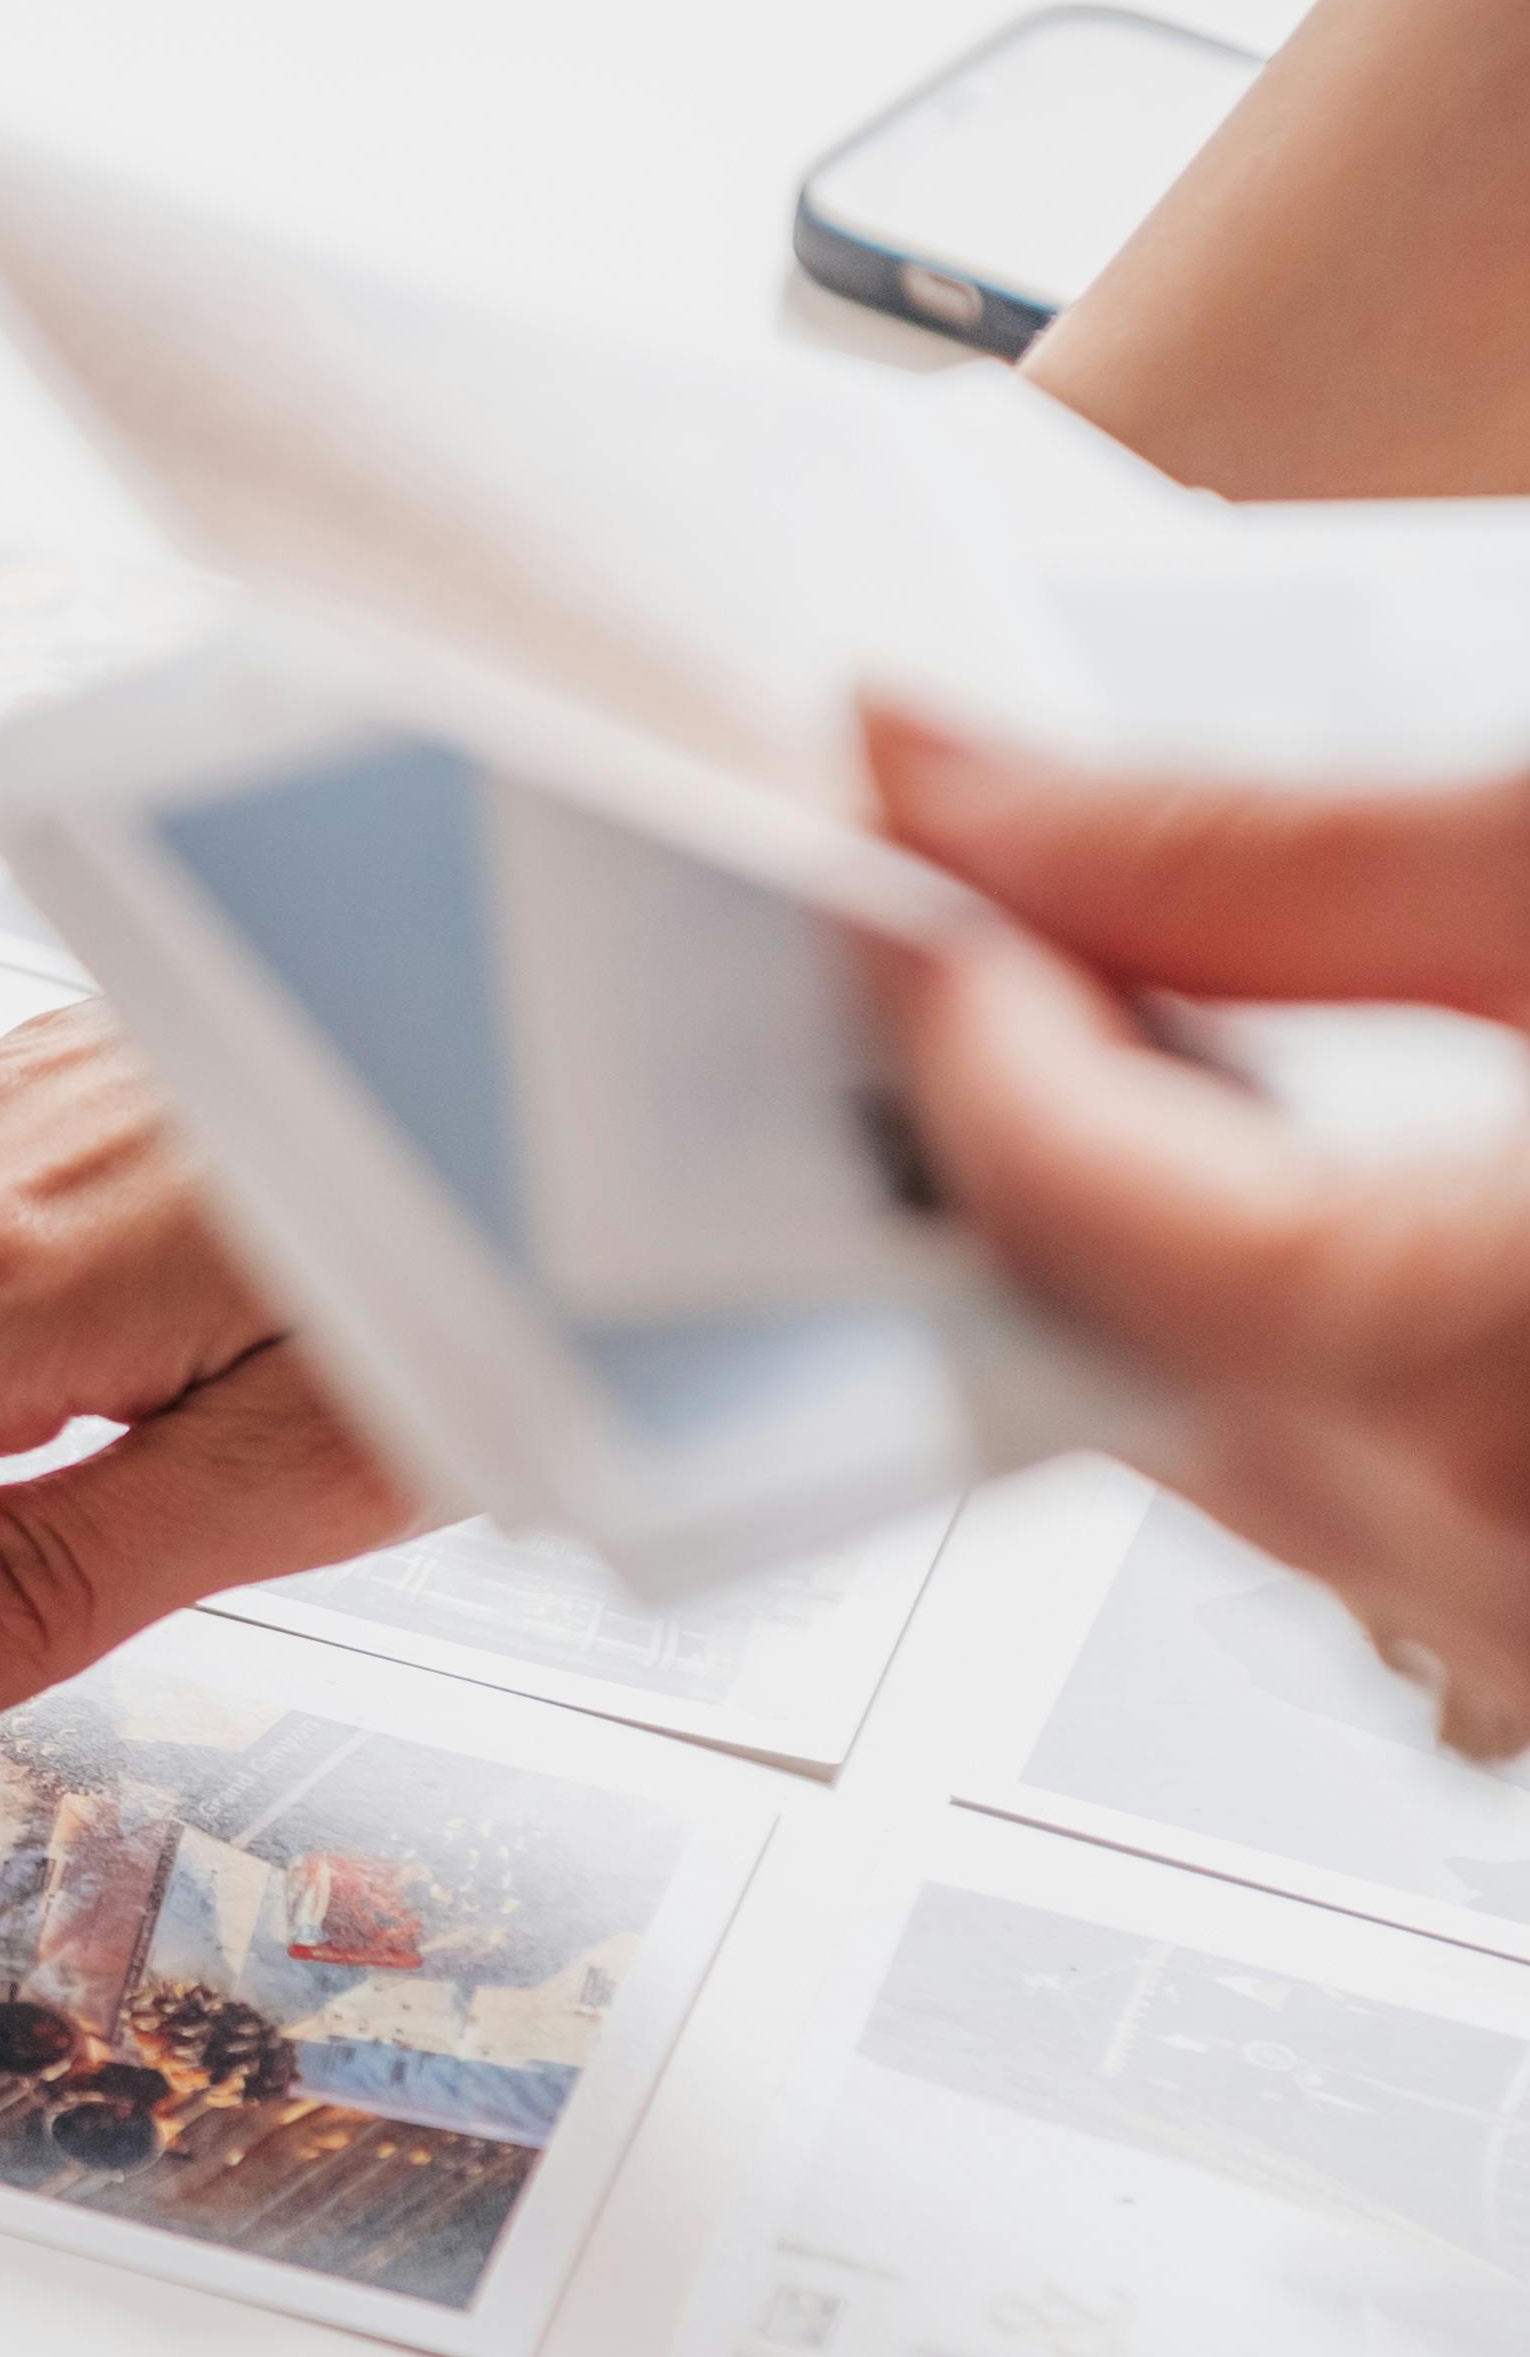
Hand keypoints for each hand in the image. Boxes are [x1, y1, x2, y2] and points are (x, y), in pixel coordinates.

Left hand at [864, 699, 1529, 1755]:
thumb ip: (1253, 853)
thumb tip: (947, 785)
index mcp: (1476, 1369)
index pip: (1043, 1194)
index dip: (935, 1002)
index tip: (889, 860)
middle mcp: (1506, 1572)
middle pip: (1086, 1334)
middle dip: (992, 1122)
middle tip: (949, 931)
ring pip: (1204, 1438)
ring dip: (1126, 1240)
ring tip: (1115, 1025)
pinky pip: (1350, 1500)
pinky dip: (1274, 1338)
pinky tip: (1294, 1186)